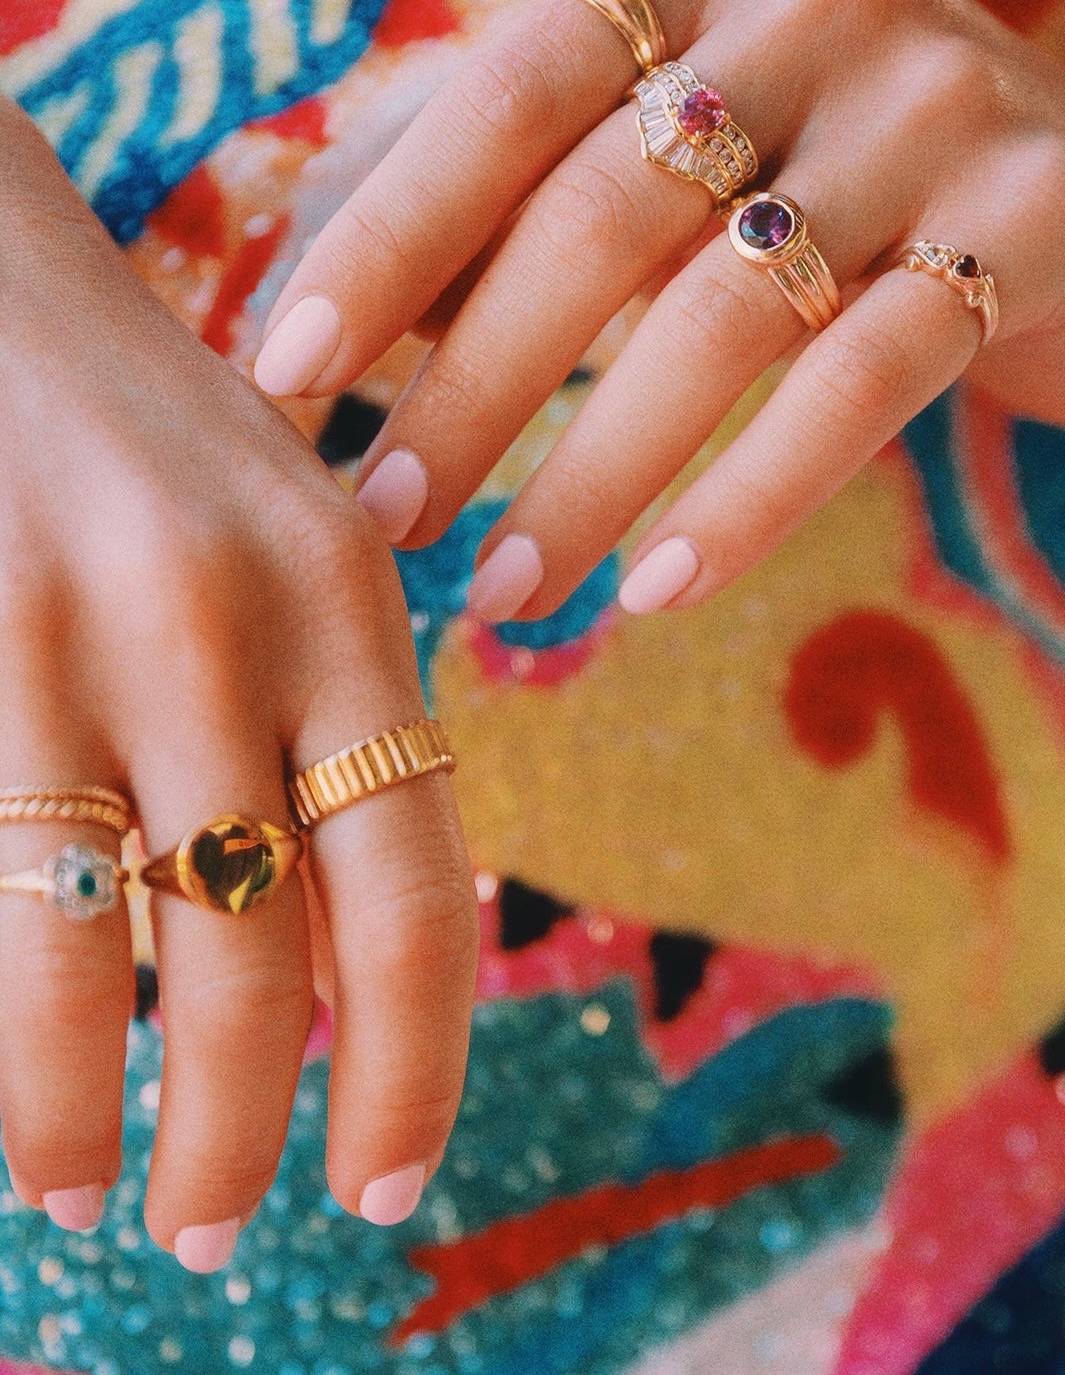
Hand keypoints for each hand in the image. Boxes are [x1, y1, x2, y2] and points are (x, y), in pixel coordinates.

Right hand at [0, 104, 477, 1266]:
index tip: (390, 1182)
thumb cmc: (158, 433)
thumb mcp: (296, 545)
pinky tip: (25, 1112)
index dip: (411, 1060)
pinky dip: (13, 1032)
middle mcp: (234, 627)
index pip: (417, 887)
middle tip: (236, 1238)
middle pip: (266, 950)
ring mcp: (77, 641)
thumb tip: (340, 947)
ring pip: (103, 951)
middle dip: (253, 1125)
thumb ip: (336, 720)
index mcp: (356, 601)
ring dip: (102, 1111)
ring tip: (101, 1206)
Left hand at [256, 0, 1064, 618]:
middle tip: (385, 523)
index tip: (284, 377)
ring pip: (725, 309)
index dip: (383, 238)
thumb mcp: (696, 161)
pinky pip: (863, 380)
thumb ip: (526, 197)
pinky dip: (751, 496)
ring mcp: (939, 98)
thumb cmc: (861, 194)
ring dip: (594, 469)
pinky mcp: (1030, 220)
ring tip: (508, 588)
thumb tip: (317, 302)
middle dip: (472, 388)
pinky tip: (662, 585)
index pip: (504, 96)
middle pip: (600, 212)